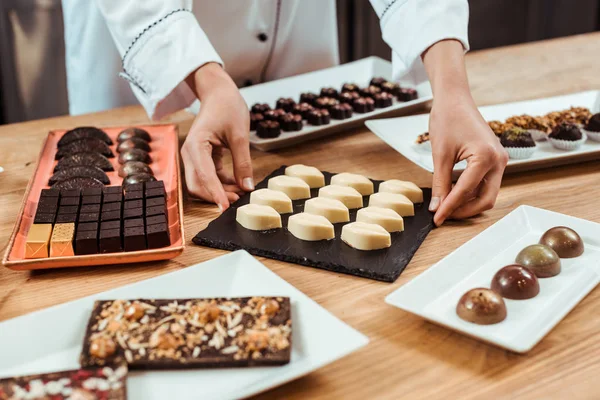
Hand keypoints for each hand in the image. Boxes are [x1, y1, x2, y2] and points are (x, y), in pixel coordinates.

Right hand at [181, 63, 253, 211]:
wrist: (218, 93)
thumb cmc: (228, 107)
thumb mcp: (240, 135)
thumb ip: (243, 162)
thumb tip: (247, 187)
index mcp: (196, 145)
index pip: (205, 176)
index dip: (216, 194)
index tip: (226, 208)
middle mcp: (190, 153)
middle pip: (197, 185)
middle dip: (216, 195)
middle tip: (239, 201)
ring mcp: (193, 156)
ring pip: (202, 183)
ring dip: (219, 191)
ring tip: (241, 193)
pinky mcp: (201, 158)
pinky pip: (208, 177)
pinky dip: (221, 184)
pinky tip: (237, 185)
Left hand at [428, 94, 507, 225]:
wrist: (455, 99)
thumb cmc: (447, 120)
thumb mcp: (440, 155)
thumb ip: (440, 183)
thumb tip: (436, 207)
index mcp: (486, 156)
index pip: (466, 191)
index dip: (449, 207)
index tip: (436, 219)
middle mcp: (499, 160)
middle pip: (486, 199)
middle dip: (464, 211)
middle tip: (443, 216)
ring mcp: (500, 160)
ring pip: (487, 193)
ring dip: (468, 203)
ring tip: (445, 206)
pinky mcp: (495, 159)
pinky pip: (486, 183)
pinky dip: (471, 192)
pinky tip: (453, 194)